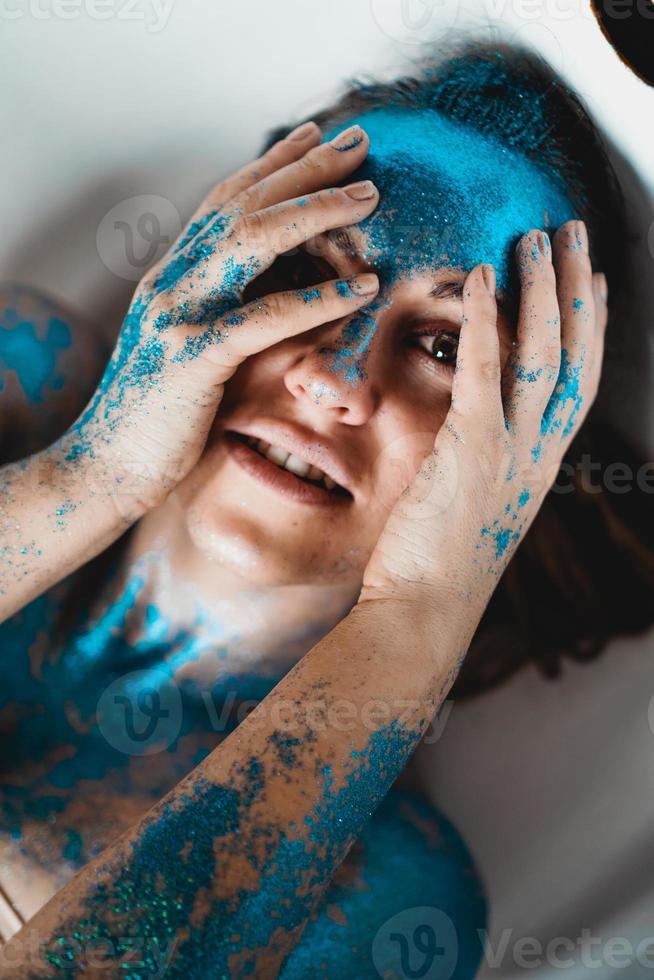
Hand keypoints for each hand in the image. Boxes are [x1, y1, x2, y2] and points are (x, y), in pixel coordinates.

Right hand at [60, 122, 379, 511]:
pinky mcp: (191, 358)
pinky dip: (315, 299)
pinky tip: (361, 288)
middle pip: (244, 204)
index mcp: (171, 275)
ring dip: (316, 213)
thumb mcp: (189, 347)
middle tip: (361, 143)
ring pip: (251, 241)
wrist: (107, 467)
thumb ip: (219, 311)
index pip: (225, 201)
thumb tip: (271, 292)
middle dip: (306, 169)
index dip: (274, 165)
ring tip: (370, 198)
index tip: (319, 138)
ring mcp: (177, 314)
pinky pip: (261, 318)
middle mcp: (171, 281)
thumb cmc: (158, 414)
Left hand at [360, 222, 607, 629]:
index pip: (580, 383)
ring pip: (542, 354)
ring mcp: (511, 451)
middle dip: (577, 290)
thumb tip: (468, 428)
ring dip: (542, 289)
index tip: (592, 282)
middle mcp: (539, 454)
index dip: (591, 328)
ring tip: (537, 236)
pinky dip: (488, 320)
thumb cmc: (436, 564)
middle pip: (575, 356)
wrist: (424, 613)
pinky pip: (486, 371)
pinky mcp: (472, 449)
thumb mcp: (474, 503)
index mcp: (540, 465)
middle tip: (573, 234)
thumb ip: (481, 460)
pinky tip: (483, 276)